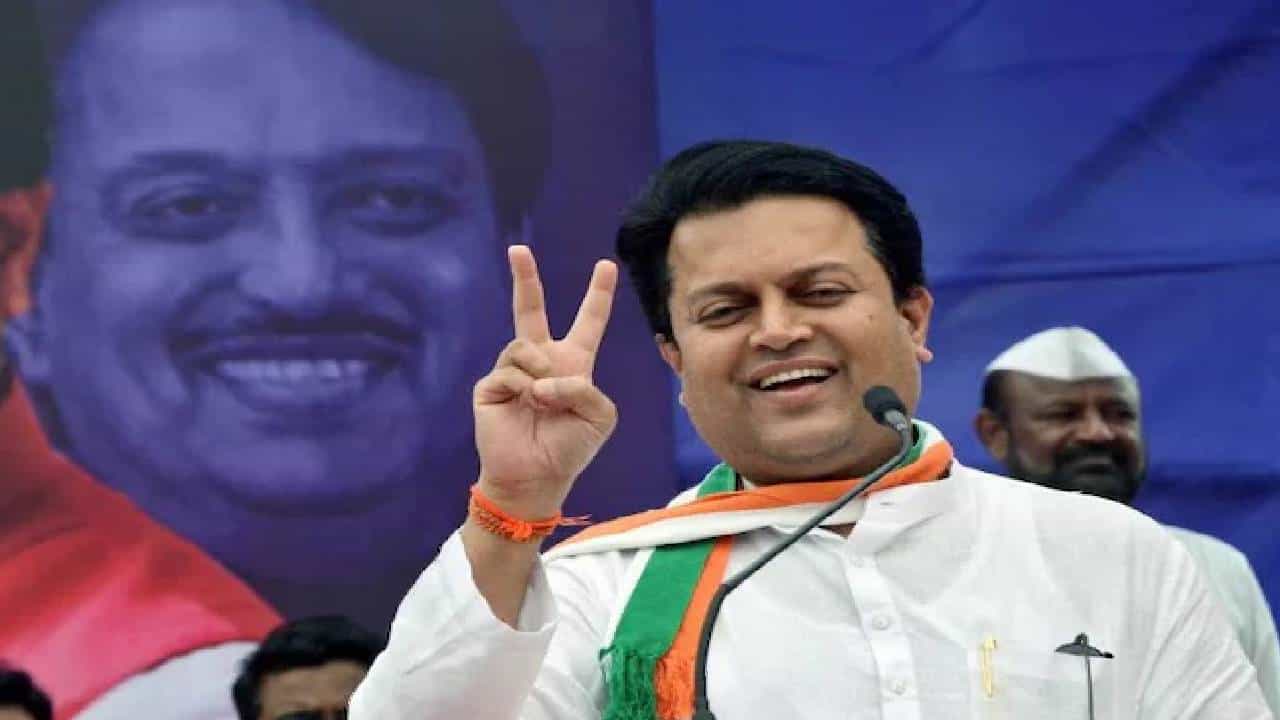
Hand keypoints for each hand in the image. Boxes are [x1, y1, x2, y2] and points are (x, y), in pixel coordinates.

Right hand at [473, 245, 618, 519]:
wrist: (536, 478)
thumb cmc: (571, 448)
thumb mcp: (599, 415)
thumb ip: (583, 386)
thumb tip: (542, 376)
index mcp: (574, 365)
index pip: (588, 323)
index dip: (598, 295)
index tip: (606, 265)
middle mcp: (542, 362)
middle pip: (531, 310)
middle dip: (525, 279)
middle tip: (518, 250)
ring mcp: (513, 372)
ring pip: (525, 345)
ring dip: (541, 371)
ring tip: (543, 400)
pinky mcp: (490, 386)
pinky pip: (510, 370)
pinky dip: (524, 387)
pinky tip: (527, 404)